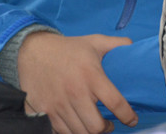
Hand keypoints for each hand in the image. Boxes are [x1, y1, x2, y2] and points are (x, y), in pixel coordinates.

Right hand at [17, 32, 137, 133]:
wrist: (33, 51)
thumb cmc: (68, 48)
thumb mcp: (94, 41)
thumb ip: (116, 44)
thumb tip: (132, 45)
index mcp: (92, 75)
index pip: (115, 102)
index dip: (127, 115)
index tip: (132, 120)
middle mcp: (76, 93)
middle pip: (96, 126)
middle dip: (106, 129)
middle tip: (109, 124)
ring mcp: (59, 105)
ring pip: (80, 132)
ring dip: (90, 132)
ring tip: (94, 126)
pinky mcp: (44, 112)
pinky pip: (61, 132)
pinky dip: (72, 132)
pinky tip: (77, 125)